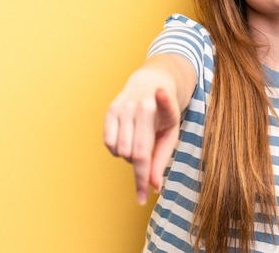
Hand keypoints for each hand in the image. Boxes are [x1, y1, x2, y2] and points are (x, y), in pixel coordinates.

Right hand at [103, 67, 180, 204]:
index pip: (145, 152)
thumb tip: (154, 186)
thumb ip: (161, 159)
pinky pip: (108, 142)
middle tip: (148, 159)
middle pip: (132, 154)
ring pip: (118, 150)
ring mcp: (122, 108)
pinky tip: (127, 141)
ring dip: (128, 157)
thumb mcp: (171, 133)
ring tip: (138, 144)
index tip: (145, 195)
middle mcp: (138, 107)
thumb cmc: (164, 114)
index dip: (144, 175)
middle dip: (139, 167)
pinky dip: (116, 150)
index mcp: (158, 111)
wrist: (152, 82)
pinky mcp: (110, 110)